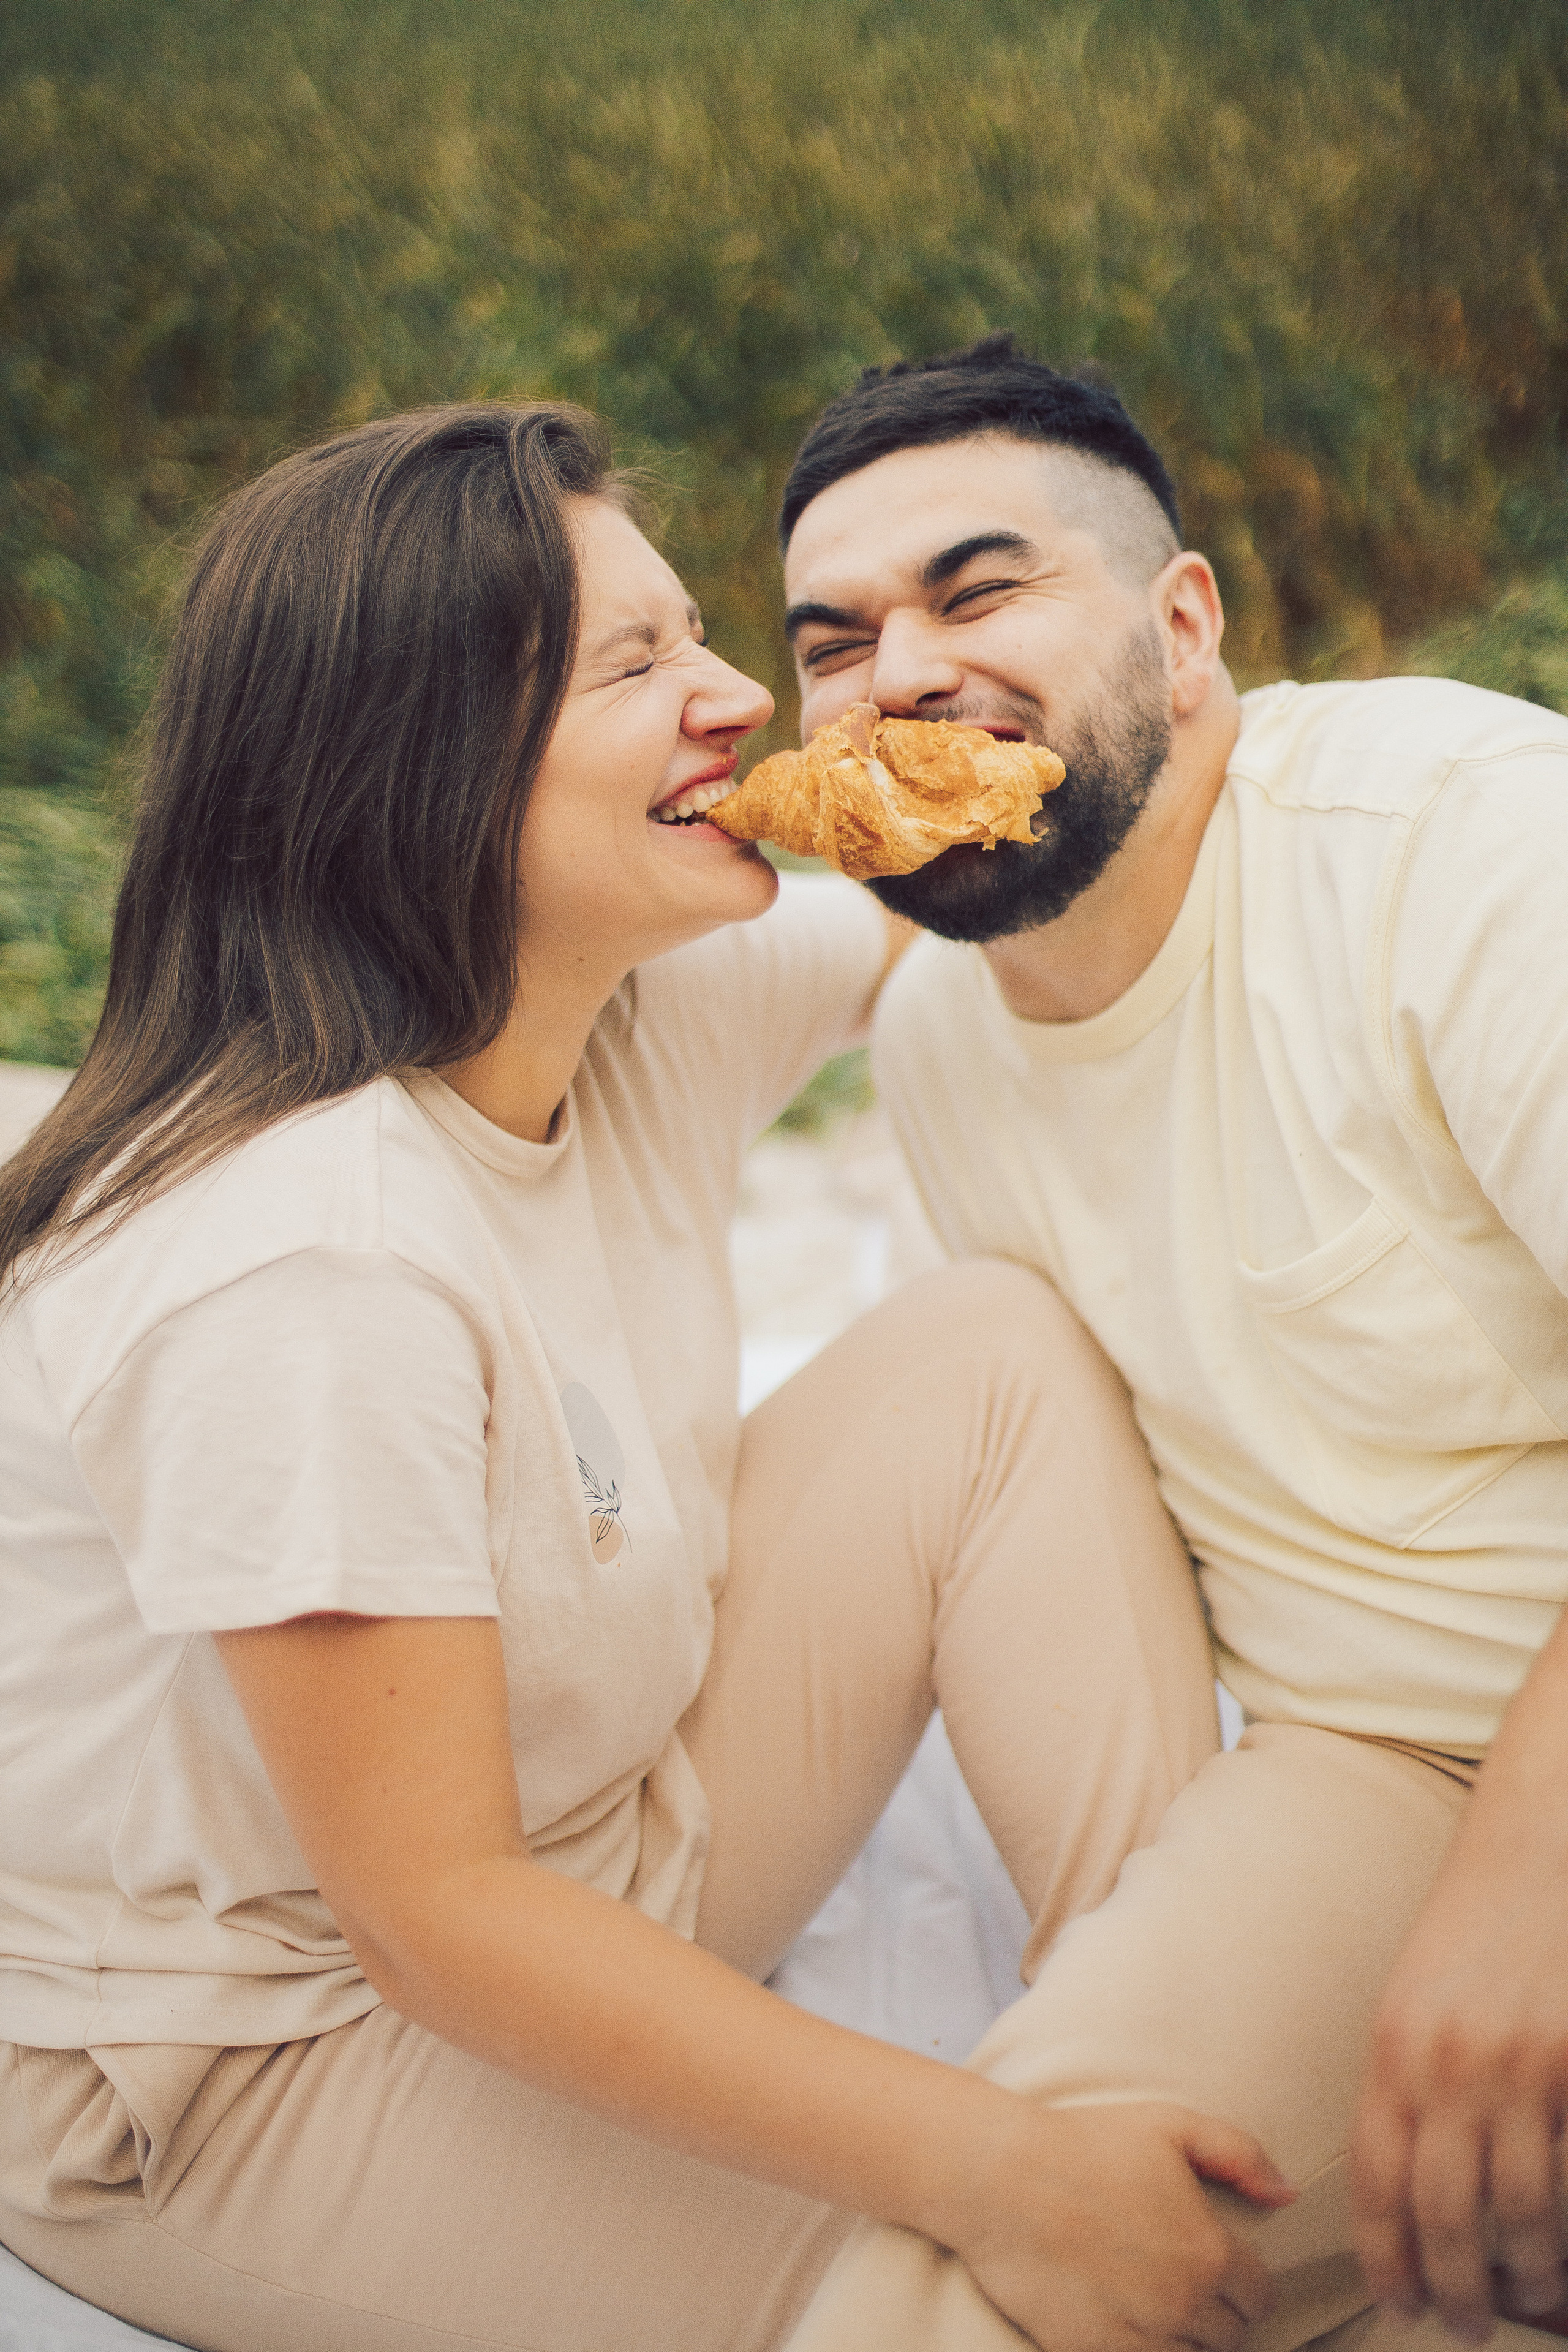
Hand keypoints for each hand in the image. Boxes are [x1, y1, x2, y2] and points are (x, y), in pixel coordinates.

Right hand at [945, 2100, 1293, 2351]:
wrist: (1002, 2176)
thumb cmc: (1086, 2142)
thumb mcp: (1171, 2125)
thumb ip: (1241, 2155)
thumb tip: (1290, 2194)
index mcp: (1210, 2253)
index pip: (1260, 2299)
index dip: (1245, 2284)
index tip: (1222, 2268)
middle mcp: (1184, 2304)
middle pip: (1230, 2337)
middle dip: (1217, 2313)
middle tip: (1185, 2284)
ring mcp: (1140, 2335)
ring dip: (1183, 2337)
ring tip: (1158, 2304)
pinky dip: (1145, 2348)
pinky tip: (1127, 2321)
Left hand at [1353, 1846, 1567, 2344]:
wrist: (1544, 1842)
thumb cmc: (1481, 1920)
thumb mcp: (1419, 1994)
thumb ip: (1411, 2076)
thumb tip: (1413, 2176)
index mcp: (1394, 2045)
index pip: (1376, 2177)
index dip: (1386, 2253)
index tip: (1399, 2300)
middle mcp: (1447, 2062)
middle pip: (1440, 2211)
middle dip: (1452, 2284)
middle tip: (1465, 2324)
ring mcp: (1517, 2066)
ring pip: (1514, 2208)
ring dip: (1520, 2270)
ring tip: (1525, 2295)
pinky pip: (1567, 2171)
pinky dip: (1563, 2223)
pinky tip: (1562, 2249)